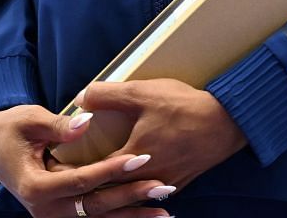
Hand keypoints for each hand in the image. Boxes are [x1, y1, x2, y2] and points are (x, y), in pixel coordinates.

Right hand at [0, 105, 174, 216]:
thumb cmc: (10, 129)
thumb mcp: (29, 120)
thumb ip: (58, 125)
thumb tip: (86, 122)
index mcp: (35, 186)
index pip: (81, 180)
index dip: (112, 170)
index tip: (141, 157)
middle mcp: (44, 210)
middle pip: (95, 206)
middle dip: (131, 197)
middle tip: (162, 186)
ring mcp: (53, 217)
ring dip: (132, 216)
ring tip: (165, 212)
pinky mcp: (61, 216)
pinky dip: (120, 217)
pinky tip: (145, 216)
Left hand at [68, 79, 248, 190]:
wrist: (228, 121)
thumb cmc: (184, 106)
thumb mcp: (143, 93)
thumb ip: (108, 96)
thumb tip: (80, 98)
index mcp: (133, 159)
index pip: (94, 174)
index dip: (76, 171)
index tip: (58, 169)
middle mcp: (147, 179)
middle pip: (112, 189)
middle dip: (92, 184)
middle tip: (71, 180)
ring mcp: (166, 184)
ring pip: (133, 194)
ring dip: (117, 190)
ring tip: (99, 184)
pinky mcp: (180, 183)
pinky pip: (152, 192)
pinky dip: (139, 189)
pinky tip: (133, 183)